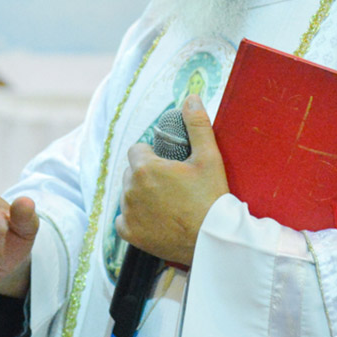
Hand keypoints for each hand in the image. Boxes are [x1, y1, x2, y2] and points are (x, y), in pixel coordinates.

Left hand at [116, 95, 228, 266]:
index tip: (168, 166)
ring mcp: (128, 212)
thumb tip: (191, 97)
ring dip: (140, 195)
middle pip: (131, 173)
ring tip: (166, 203)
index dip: (152, 156)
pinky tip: (153, 220)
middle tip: (171, 186)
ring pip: (128, 195)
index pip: (137, 150)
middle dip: (146, 175)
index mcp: (144, 168)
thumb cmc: (212, 197)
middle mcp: (130, 189)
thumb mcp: (208, 157)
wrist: (214, 239)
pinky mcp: (129, 233)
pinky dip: (134, 219)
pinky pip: (123, 220)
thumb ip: (197, 124)